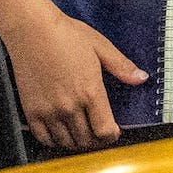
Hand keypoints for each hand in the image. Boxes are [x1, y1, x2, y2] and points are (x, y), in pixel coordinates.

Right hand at [1, 7, 143, 150]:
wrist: (32, 29)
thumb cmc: (65, 34)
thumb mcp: (100, 47)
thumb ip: (121, 66)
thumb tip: (141, 78)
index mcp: (90, 91)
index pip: (105, 131)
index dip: (112, 136)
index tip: (113, 131)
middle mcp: (69, 106)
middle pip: (87, 140)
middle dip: (97, 140)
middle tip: (98, 134)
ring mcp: (49, 111)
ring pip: (67, 142)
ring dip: (77, 142)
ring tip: (82, 134)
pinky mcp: (31, 111)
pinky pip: (44, 138)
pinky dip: (54, 141)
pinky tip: (60, 133)